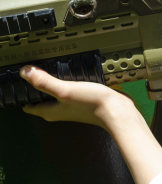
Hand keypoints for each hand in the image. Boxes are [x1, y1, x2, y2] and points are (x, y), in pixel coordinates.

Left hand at [19, 65, 135, 130]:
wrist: (117, 111)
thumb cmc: (91, 104)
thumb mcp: (64, 90)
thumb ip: (44, 81)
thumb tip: (25, 72)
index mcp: (50, 111)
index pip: (30, 105)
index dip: (24, 94)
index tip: (22, 81)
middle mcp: (60, 111)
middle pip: (42, 100)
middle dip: (38, 89)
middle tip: (36, 73)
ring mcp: (73, 107)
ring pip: (57, 96)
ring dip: (54, 86)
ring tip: (53, 72)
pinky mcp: (84, 102)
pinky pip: (71, 93)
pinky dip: (69, 85)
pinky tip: (73, 77)